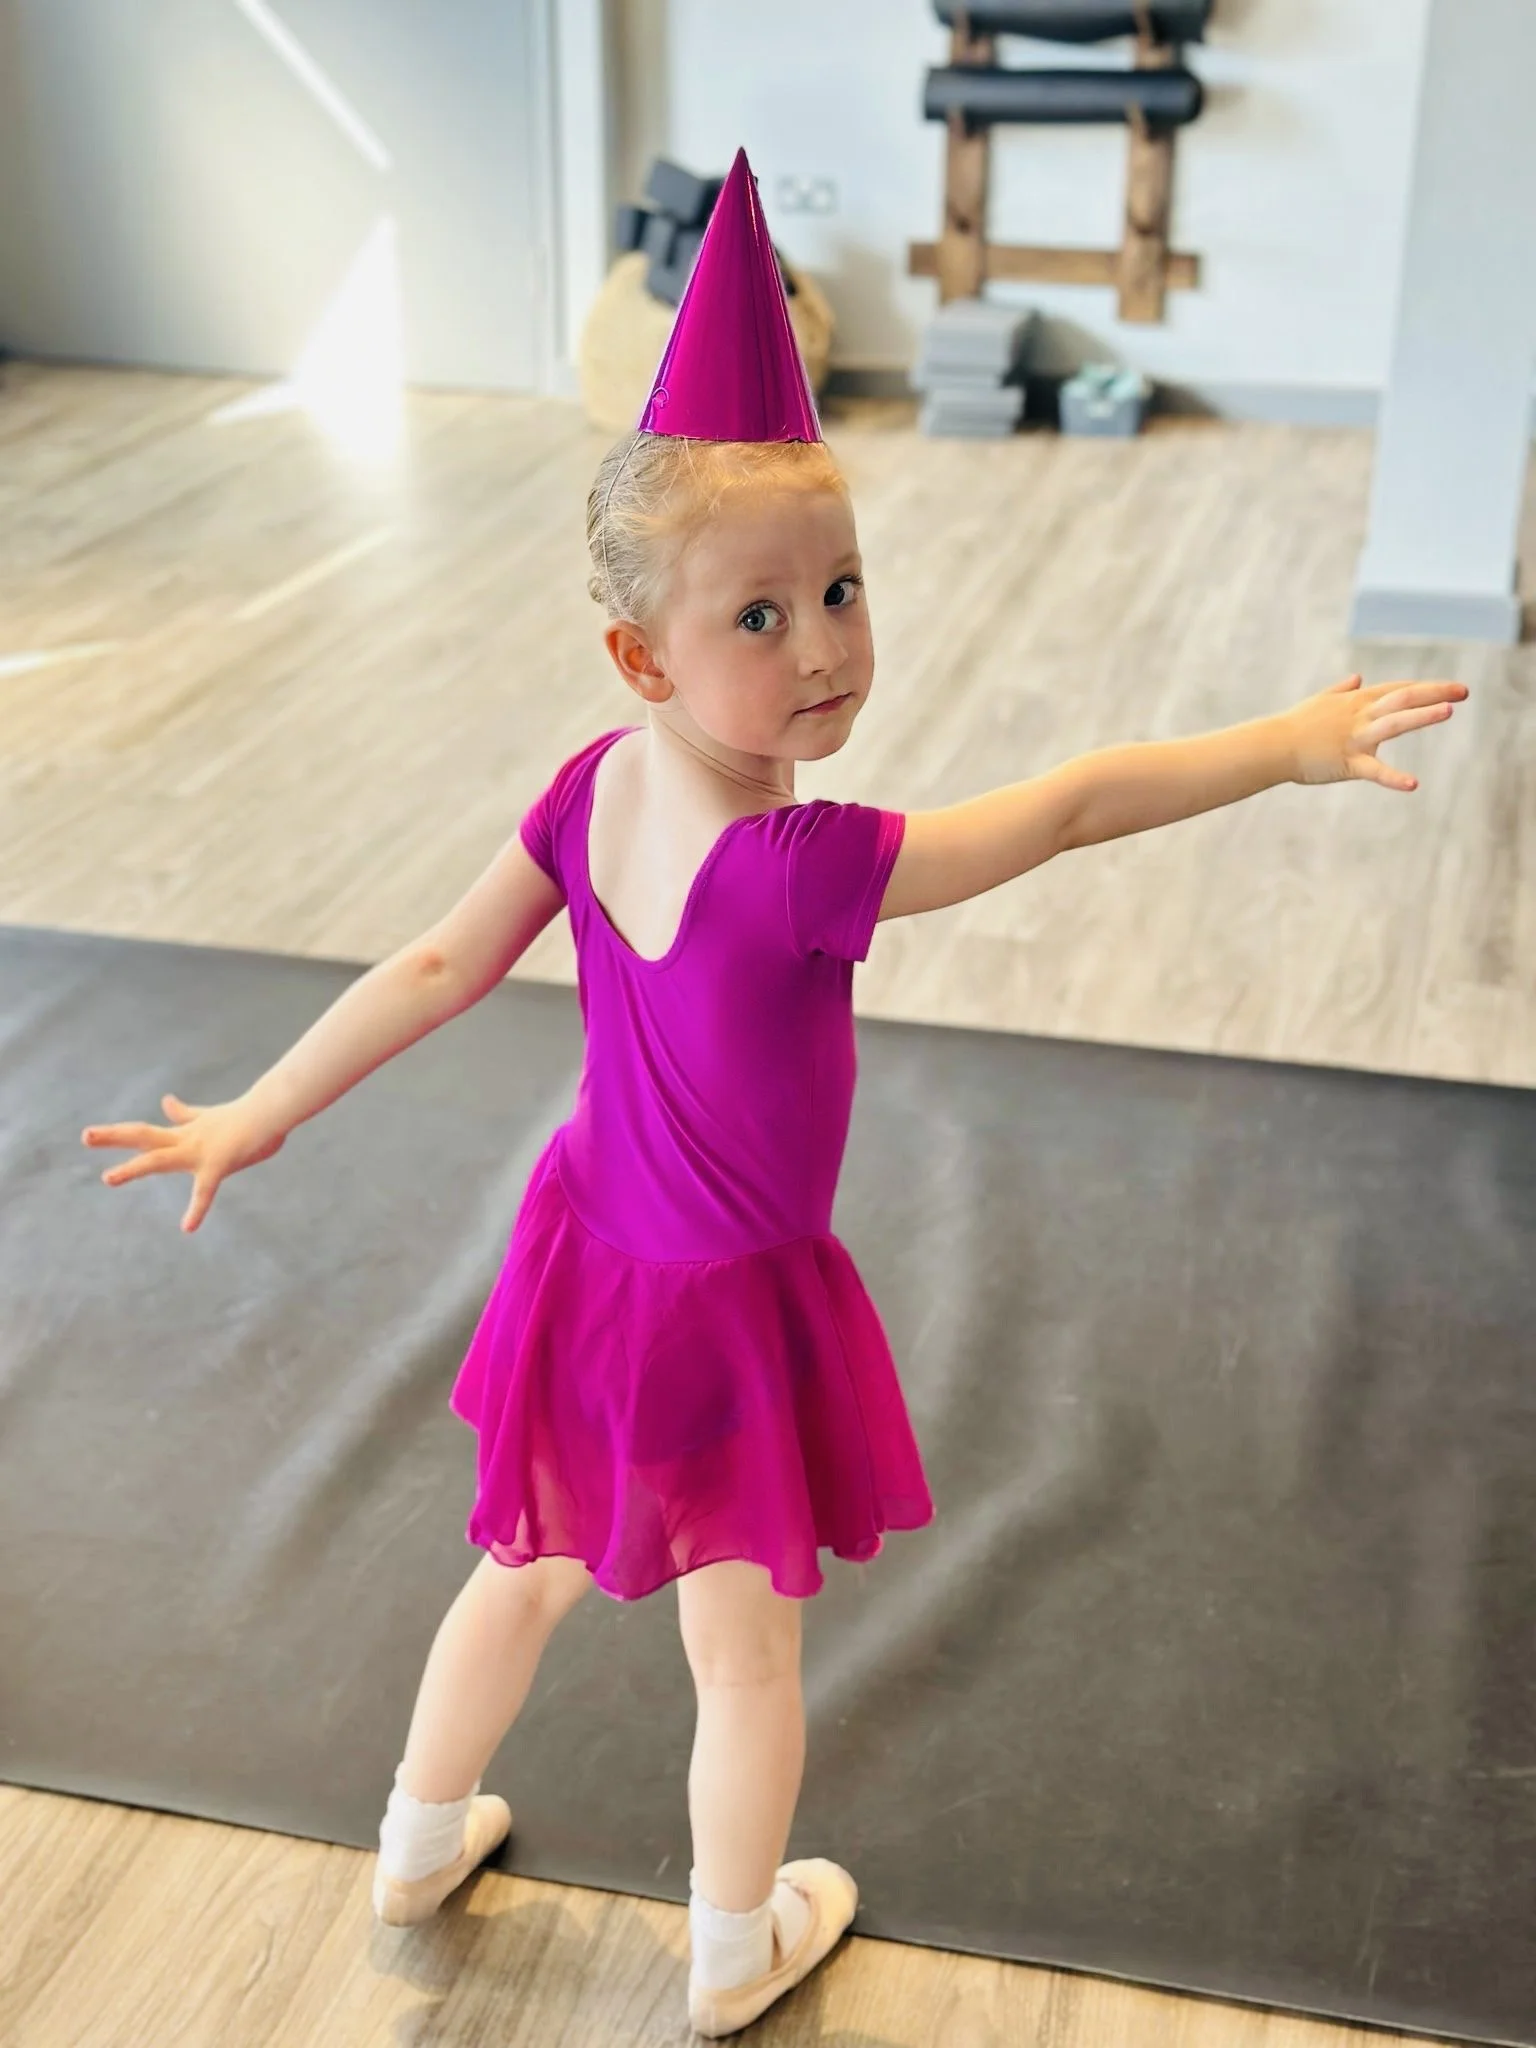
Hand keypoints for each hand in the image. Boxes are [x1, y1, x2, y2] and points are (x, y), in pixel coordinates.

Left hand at [81, 1093, 286, 1233]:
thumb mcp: (211, 1116)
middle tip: (85, 1136)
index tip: (97, 1136)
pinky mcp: (217, 1165)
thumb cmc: (249, 1115)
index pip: (149, 1133)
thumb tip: (166, 1101)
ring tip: (108, 1179)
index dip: (122, 1135)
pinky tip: (187, 1227)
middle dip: (113, 1137)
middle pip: (143, 1135)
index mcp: (187, 1132)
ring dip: (133, 1169)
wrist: (271, 1110)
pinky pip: (204, 1191)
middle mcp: (186, 1140)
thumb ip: (188, 1114)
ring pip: (158, 1159)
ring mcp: (199, 1152)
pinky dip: (197, 1209)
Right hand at [1284, 673, 1467, 791]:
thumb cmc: (1294, 725)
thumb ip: (1341, 690)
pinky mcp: (1347, 762)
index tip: (1453, 689)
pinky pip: (1374, 771)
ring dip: (1421, 716)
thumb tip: (1358, 678)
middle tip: (1464, 692)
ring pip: (1393, 723)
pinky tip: (1413, 785)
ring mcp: (1354, 737)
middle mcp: (1359, 715)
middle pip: (1402, 698)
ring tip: (1448, 711)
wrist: (1272, 746)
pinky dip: (1394, 778)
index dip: (1426, 688)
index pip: (1398, 689)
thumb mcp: (1320, 702)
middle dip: (1435, 693)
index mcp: (1356, 702)